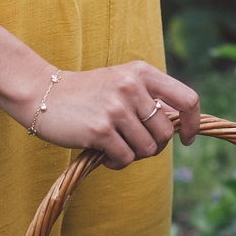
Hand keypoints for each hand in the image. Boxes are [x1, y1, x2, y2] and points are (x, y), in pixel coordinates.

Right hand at [29, 60, 199, 168]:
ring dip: (133, 155)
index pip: (187, 99)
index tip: (186, 139)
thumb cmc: (87, 93)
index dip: (192, 123)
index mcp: (142, 72)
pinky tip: (102, 154)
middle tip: (131, 143)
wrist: (42, 94)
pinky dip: (116, 163)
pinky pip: (126, 159)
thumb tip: (180, 123)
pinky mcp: (100, 129)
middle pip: (166, 132)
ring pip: (148, 149)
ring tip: (114, 146)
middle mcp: (132, 86)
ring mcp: (116, 107)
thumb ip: (151, 98)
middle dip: (153, 146)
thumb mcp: (122, 83)